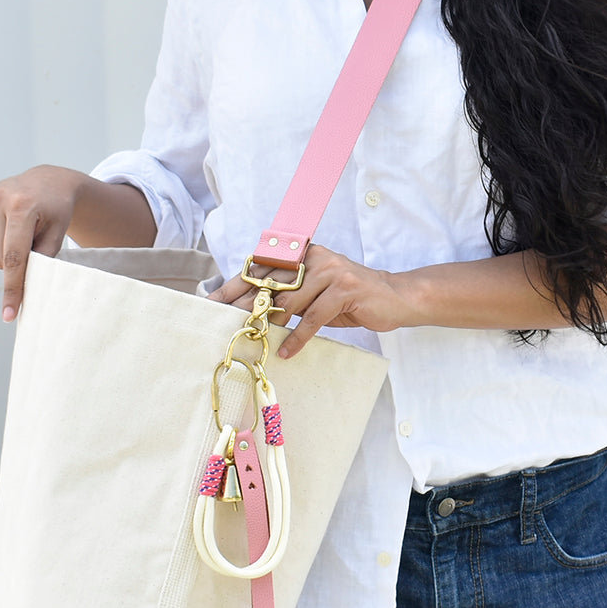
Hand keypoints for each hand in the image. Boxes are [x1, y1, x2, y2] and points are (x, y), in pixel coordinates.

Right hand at [0, 165, 89, 321]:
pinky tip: (1, 229)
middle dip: (13, 264)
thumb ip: (42, 262)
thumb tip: (26, 293)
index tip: (8, 315)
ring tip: (17, 233)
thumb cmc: (56, 212)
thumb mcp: (58, 236)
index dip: (12, 289)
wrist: (46, 183)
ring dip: (0, 255)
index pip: (13, 258)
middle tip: (29, 244)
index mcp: (22, 207)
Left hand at [206, 243, 417, 357]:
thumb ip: (290, 296)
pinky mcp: (344, 290)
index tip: (212, 300)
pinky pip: (313, 318)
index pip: (262, 270)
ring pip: (291, 302)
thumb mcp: (316, 294)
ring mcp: (331, 272)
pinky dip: (299, 337)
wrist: (394, 297)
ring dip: (272, 324)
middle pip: (271, 285)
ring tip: (255, 339)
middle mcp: (314, 259)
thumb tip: (253, 310)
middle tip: (221, 321)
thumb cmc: (350, 299)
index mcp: (303, 256)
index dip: (235, 286)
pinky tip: (288, 352)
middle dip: (245, 306)